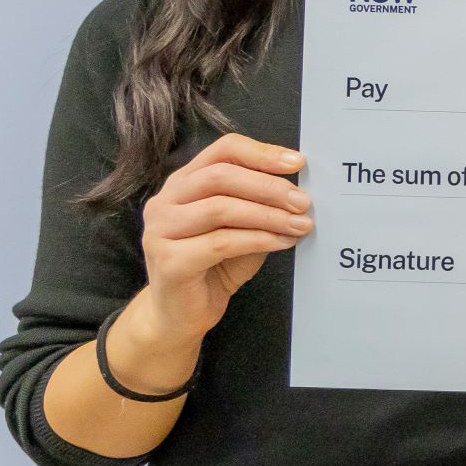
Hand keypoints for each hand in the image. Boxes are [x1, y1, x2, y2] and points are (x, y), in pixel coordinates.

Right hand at [133, 133, 311, 349]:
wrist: (182, 314)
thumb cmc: (215, 265)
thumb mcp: (242, 227)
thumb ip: (260, 204)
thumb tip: (301, 191)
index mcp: (184, 183)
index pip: (223, 151)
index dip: (262, 153)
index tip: (298, 163)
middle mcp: (166, 200)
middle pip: (221, 175)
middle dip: (269, 186)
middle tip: (304, 201)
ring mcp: (160, 229)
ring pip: (221, 208)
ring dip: (269, 215)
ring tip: (300, 225)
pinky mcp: (168, 260)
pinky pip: (220, 242)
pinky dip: (258, 239)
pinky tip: (282, 242)